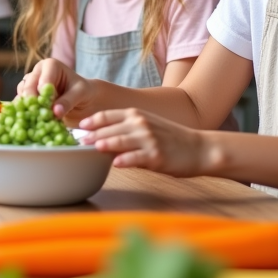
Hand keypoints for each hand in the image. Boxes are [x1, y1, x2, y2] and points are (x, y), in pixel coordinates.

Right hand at [18, 58, 94, 119]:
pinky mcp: (28, 98)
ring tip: (37, 120)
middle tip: (39, 117)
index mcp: (50, 65)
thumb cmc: (83, 91)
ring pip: (22, 96)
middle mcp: (37, 72)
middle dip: (33, 103)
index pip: (43, 81)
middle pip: (28, 87)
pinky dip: (24, 113)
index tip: (49, 109)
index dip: (43, 95)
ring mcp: (31, 85)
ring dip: (27, 109)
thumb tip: (55, 112)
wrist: (82, 100)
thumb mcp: (80, 93)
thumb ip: (68, 101)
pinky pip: (21, 104)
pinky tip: (30, 121)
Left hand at [79, 108, 207, 175]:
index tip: (79, 127)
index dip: (92, 121)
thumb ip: (127, 130)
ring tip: (92, 147)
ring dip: (105, 144)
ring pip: (120, 141)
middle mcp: (141, 124)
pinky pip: (137, 157)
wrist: (199, 148)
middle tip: (78, 142)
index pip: (107, 115)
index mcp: (137, 115)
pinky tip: (116, 163)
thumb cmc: (171, 139)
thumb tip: (101, 139)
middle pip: (110, 129)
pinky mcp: (156, 155)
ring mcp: (149, 139)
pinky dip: (125, 159)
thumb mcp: (148, 126)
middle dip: (92, 135)